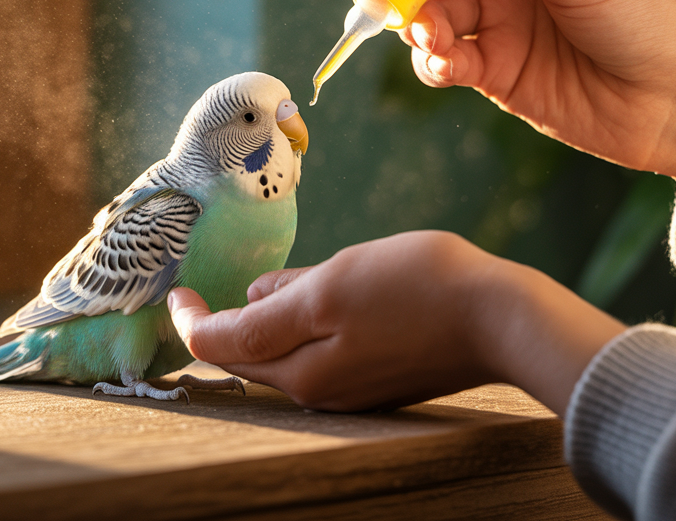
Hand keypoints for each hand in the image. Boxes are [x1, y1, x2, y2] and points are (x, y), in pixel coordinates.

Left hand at [167, 231, 624, 413]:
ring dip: (258, 331)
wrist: (500, 317)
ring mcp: (353, 387)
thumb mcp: (334, 285)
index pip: (222, 349)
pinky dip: (298, 332)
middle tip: (193, 297)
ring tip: (240, 297)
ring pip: (286, 357)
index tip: (174, 292)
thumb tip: (245, 301)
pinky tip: (303, 306)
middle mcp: (321, 389)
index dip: (190, 319)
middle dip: (218, 330)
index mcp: (302, 369)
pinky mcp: (380, 376)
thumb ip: (280, 302)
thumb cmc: (416, 289)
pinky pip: (320, 354)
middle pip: (251, 359)